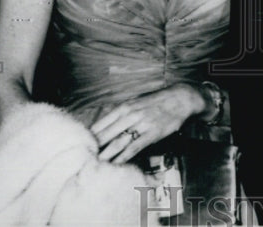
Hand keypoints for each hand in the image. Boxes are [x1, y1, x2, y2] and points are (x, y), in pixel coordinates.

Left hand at [90, 84, 208, 163]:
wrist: (180, 98)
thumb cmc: (156, 101)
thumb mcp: (136, 102)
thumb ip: (121, 113)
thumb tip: (105, 125)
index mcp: (125, 107)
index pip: (102, 123)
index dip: (91, 136)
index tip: (82, 145)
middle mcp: (131, 115)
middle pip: (107, 134)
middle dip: (95, 147)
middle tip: (84, 158)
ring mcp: (141, 124)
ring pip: (119, 142)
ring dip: (106, 154)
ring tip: (95, 163)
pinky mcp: (152, 133)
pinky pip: (134, 147)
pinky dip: (124, 156)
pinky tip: (116, 163)